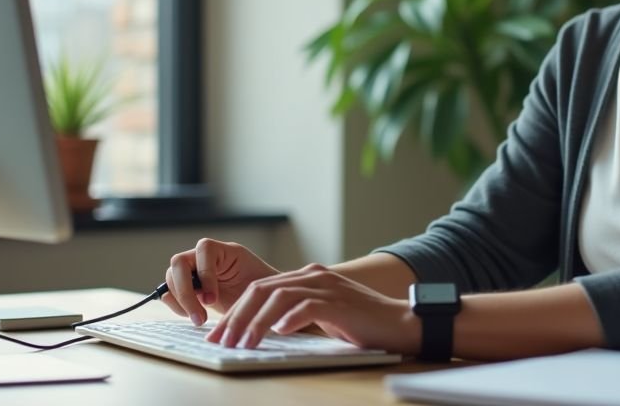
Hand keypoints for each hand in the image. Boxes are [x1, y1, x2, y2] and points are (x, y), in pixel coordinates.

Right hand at [160, 238, 277, 324]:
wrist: (263, 305)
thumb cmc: (265, 293)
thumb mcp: (259, 286)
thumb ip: (242, 285)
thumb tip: (226, 297)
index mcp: (225, 251)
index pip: (204, 248)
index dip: (205, 273)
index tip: (212, 300)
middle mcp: (205, 258)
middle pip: (179, 262)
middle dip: (185, 292)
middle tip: (199, 317)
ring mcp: (194, 272)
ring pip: (170, 278)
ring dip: (180, 301)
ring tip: (199, 319)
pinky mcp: (187, 288)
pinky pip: (169, 292)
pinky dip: (176, 306)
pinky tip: (193, 316)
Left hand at [206, 263, 420, 354]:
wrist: (400, 322)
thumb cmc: (363, 324)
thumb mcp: (324, 315)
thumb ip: (299, 312)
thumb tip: (268, 328)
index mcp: (308, 277)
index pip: (260, 288)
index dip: (236, 311)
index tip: (219, 333)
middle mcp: (314, 276)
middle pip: (262, 289)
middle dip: (236, 316)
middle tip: (220, 340)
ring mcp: (327, 287)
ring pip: (278, 297)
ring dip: (255, 322)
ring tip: (242, 344)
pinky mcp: (339, 302)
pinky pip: (307, 307)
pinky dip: (290, 319)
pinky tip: (279, 332)